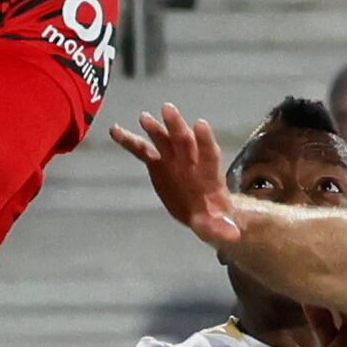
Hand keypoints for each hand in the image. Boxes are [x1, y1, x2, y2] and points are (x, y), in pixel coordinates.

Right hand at [110, 105, 246, 242]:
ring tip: (144, 118)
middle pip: (184, 141)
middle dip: (176, 126)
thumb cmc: (215, 219)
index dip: (204, 140)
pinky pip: (142, 150)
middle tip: (168, 109)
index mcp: (208, 175)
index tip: (200, 124)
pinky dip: (130, 141)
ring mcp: (173, 160)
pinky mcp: (158, 164)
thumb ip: (222, 229)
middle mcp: (191, 162)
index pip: (208, 154)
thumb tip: (231, 237)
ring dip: (155, 128)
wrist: (203, 213)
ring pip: (163, 140)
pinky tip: (115, 131)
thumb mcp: (219, 227)